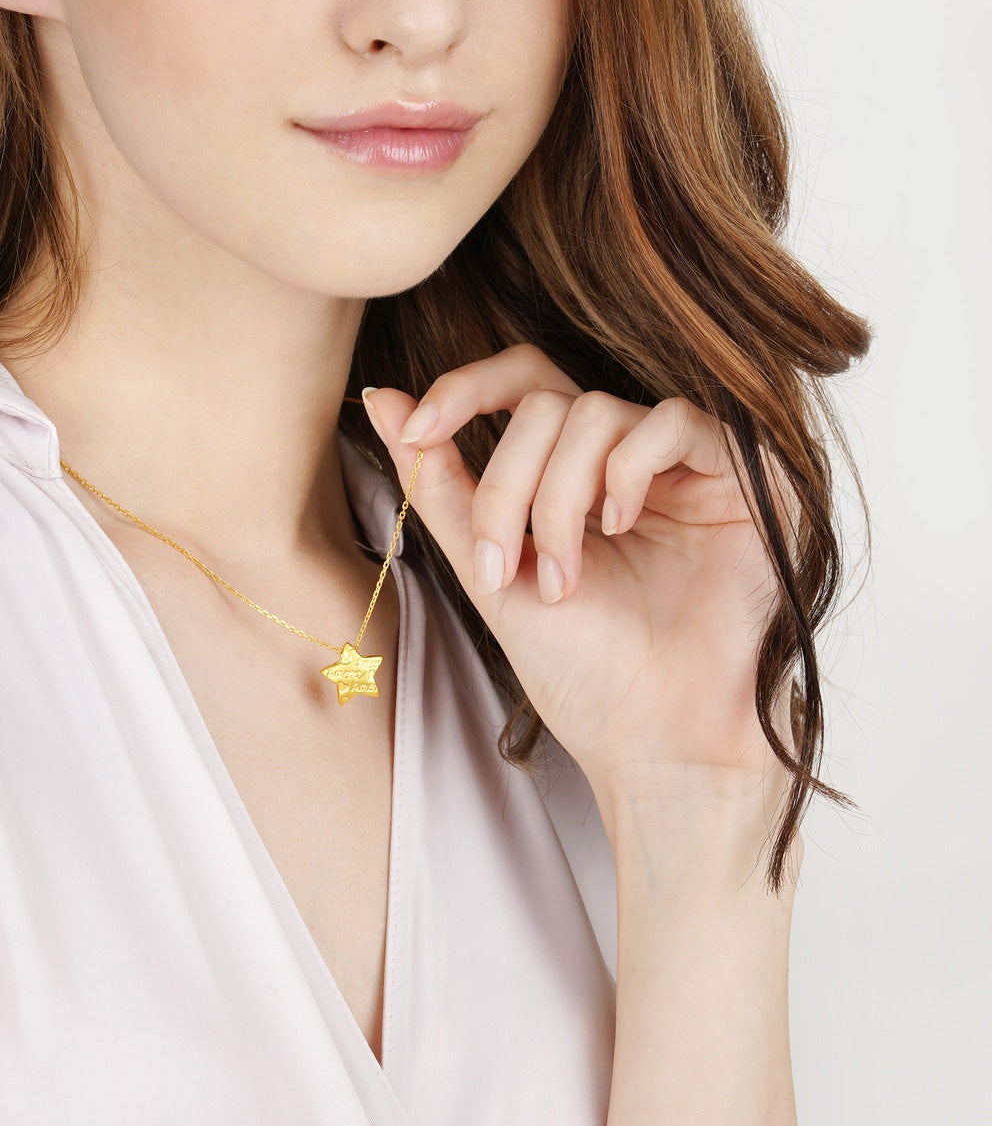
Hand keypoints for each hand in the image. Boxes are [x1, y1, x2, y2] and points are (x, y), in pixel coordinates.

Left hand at [362, 344, 797, 809]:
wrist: (654, 739)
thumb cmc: (581, 670)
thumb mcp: (490, 569)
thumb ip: (441, 486)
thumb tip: (383, 399)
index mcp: (572, 476)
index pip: (522, 386)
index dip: (463, 389)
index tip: (412, 429)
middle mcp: (627, 461)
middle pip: (544, 403)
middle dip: (504, 484)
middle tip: (500, 565)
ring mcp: (684, 466)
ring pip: (594, 412)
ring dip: (557, 499)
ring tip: (563, 577)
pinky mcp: (742, 475)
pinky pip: (672, 421)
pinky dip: (627, 472)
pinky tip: (621, 527)